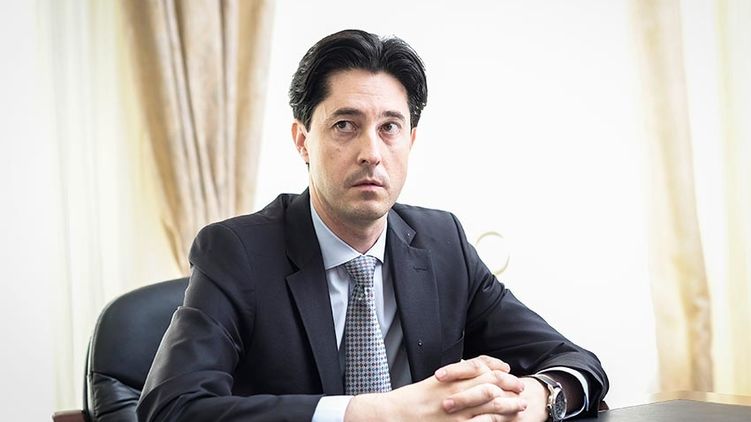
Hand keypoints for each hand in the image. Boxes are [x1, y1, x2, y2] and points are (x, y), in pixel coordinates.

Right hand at [344, 356, 527, 420]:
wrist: (392, 415)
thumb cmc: (411, 400)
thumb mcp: (433, 383)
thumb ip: (453, 377)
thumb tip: (470, 368)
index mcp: (451, 380)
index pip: (483, 369)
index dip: (500, 371)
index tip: (510, 373)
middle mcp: (456, 393)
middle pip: (492, 385)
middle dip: (510, 387)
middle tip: (522, 390)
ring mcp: (457, 413)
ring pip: (491, 405)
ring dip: (509, 405)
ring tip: (520, 407)